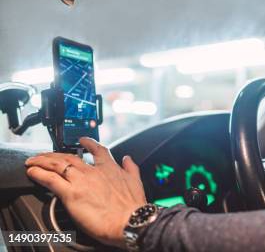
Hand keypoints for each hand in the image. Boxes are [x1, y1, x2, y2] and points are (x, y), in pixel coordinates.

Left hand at [25, 138, 146, 247]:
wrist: (130, 220)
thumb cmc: (133, 207)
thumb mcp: (136, 182)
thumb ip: (131, 168)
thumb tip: (128, 159)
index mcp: (110, 168)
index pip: (97, 150)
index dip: (88, 142)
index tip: (82, 140)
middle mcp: (94, 171)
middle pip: (70, 156)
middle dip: (56, 154)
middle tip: (46, 154)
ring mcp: (81, 181)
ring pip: (57, 164)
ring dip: (43, 161)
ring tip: (33, 161)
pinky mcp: (71, 194)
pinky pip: (50, 179)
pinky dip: (39, 173)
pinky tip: (32, 172)